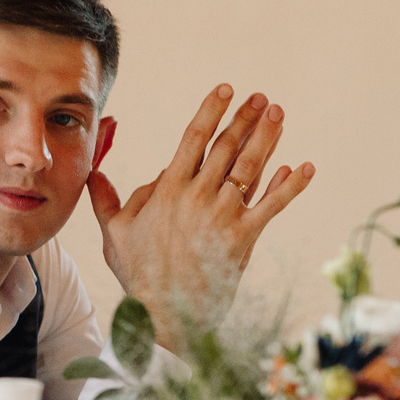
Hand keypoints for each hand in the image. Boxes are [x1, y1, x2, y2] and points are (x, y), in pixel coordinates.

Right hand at [89, 85, 313, 352]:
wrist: (165, 310)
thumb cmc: (138, 272)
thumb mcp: (114, 232)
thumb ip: (106, 199)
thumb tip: (95, 174)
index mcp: (167, 190)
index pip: (193, 139)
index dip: (211, 112)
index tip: (225, 89)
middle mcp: (198, 196)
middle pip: (226, 147)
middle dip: (245, 118)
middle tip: (261, 97)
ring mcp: (223, 215)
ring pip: (250, 167)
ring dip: (268, 138)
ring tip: (278, 114)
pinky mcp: (244, 236)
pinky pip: (272, 205)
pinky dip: (291, 186)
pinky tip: (304, 167)